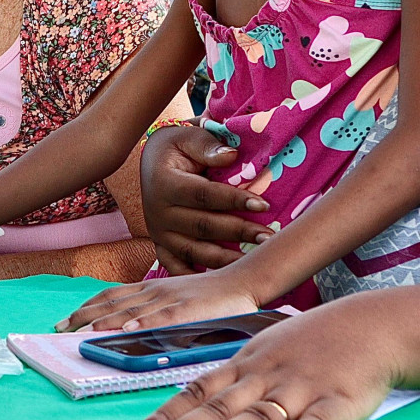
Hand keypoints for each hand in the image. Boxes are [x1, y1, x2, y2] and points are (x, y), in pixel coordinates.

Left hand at [58, 270, 261, 332]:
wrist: (244, 281)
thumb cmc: (212, 296)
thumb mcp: (177, 298)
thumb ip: (155, 311)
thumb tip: (130, 329)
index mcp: (151, 288)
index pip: (111, 295)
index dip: (86, 307)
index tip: (65, 320)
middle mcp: (155, 291)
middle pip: (112, 304)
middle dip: (83, 317)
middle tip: (59, 331)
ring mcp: (171, 299)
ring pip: (131, 311)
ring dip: (103, 323)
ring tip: (81, 333)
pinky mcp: (188, 309)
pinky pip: (161, 317)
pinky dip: (141, 324)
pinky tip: (125, 331)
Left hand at [130, 299, 402, 419]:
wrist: (372, 326)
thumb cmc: (311, 343)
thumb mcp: (264, 350)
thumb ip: (232, 380)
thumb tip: (191, 403)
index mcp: (247, 366)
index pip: (199, 391)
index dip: (169, 413)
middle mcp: (267, 376)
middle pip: (222, 406)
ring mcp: (302, 388)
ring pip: (263, 414)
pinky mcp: (339, 401)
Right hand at [140, 125, 271, 272]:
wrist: (151, 163)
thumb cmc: (177, 148)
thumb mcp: (187, 137)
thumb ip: (207, 145)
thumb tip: (231, 156)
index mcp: (164, 184)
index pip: (204, 195)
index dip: (233, 200)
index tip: (263, 205)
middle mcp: (158, 213)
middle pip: (203, 227)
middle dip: (238, 232)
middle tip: (268, 237)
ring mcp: (159, 233)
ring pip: (195, 252)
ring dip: (226, 259)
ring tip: (255, 261)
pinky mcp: (161, 246)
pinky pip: (177, 267)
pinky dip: (197, 278)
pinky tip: (221, 282)